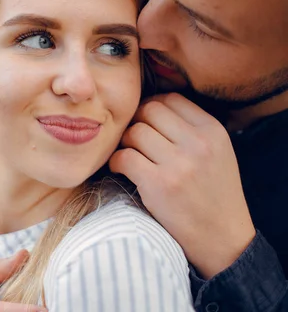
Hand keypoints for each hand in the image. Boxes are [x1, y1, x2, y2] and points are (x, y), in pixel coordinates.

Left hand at [109, 93, 255, 278]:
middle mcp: (198, 143)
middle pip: (148, 110)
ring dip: (124, 143)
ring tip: (130, 156)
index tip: (145, 122)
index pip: (170, 99)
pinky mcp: (159, 184)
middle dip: (136, 122)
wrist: (222, 238)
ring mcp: (179, 164)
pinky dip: (116, 162)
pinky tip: (121, 169)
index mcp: (212, 130)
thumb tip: (150, 105)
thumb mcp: (217, 152)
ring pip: (134, 132)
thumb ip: (190, 128)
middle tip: (133, 140)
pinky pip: (123, 157)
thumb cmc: (214, 193)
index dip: (151, 107)